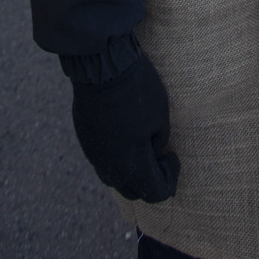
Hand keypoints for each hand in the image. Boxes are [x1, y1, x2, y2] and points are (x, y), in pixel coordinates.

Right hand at [69, 52, 179, 201]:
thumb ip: (159, 143)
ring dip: (131, 172)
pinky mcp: (85, 139)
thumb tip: (153, 153)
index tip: (173, 157)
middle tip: (160, 158)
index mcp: (132, 165)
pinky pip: (102, 160)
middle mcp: (110, 166)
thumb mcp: (160, 116)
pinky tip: (125, 137)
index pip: (155, 192)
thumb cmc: (137, 89)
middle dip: (150, 180)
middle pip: (133, 191)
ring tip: (143, 148)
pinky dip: (116, 158)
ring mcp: (94, 154)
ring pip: (115, 178)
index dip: (170, 179)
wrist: (102, 66)